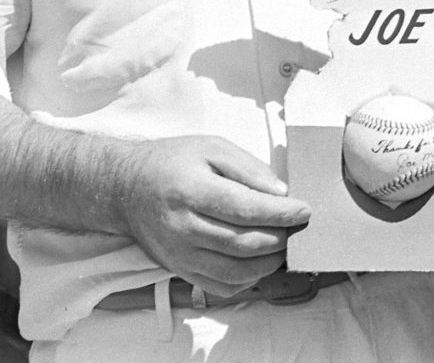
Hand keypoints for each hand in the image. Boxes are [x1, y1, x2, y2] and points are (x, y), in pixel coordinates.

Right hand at [117, 135, 309, 297]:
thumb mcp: (212, 148)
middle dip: (280, 238)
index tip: (305, 210)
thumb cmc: (174, 162)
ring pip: (235, 272)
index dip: (280, 213)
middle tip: (299, 227)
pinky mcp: (180, 271)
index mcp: (191, 190)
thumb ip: (249, 168)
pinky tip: (262, 261)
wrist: (128, 189)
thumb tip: (281, 193)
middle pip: (243, 244)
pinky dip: (249, 279)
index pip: (244, 209)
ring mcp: (179, 255)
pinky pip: (221, 287)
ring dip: (269, 262)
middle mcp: (183, 228)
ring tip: (286, 244)